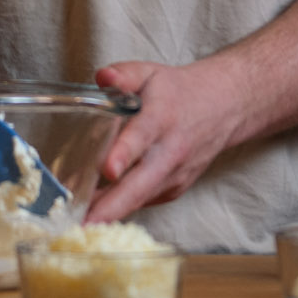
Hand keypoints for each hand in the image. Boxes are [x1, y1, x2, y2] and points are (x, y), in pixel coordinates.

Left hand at [86, 59, 238, 223]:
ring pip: (138, 199)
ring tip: (75, 224)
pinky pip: (142, 201)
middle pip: (140, 185)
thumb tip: (103, 77)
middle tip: (81, 224)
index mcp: (161, 118)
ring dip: (108, 214)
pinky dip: (118, 209)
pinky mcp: (173, 190)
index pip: (141, 137)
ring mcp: (174, 176)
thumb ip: (124, 74)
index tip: (107, 169)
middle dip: (111, 207)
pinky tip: (94, 213)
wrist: (222, 109)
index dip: (124, 154)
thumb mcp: (150, 73)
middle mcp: (170, 152)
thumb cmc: (178, 92)